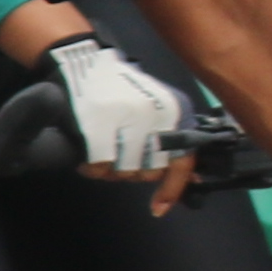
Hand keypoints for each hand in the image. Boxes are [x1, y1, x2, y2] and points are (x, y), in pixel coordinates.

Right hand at [45, 33, 196, 206]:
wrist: (79, 62)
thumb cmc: (117, 88)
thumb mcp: (154, 106)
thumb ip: (170, 138)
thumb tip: (192, 179)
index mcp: (174, 111)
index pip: (182, 161)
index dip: (172, 189)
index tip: (159, 208)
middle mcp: (156, 116)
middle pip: (149, 172)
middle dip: (131, 173)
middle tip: (116, 160)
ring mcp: (127, 119)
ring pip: (124, 172)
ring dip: (109, 171)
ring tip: (100, 155)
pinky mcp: (98, 124)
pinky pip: (99, 166)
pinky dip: (91, 168)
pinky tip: (86, 157)